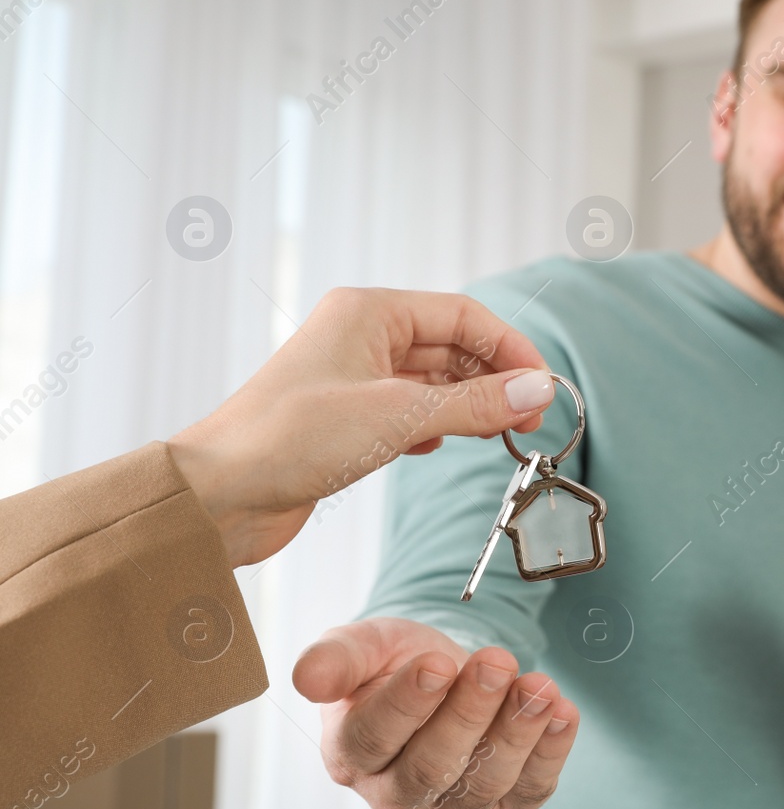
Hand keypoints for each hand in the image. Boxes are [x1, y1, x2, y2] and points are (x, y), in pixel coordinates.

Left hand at [168, 287, 556, 566]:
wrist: (216, 495)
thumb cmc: (287, 440)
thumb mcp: (398, 418)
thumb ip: (474, 404)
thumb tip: (536, 392)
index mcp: (368, 313)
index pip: (463, 315)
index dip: (510, 349)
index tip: (543, 387)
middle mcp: (362, 337)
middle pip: (452, 346)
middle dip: (494, 379)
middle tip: (528, 418)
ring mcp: (354, 378)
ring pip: (434, 381)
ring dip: (469, 405)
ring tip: (498, 434)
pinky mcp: (348, 419)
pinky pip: (412, 411)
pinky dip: (437, 426)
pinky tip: (441, 447)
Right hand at [292, 617, 579, 808]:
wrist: (440, 672)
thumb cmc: (392, 662)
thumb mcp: (360, 646)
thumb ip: (335, 659)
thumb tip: (307, 678)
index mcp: (351, 754)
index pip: (375, 738)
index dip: (406, 703)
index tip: (436, 663)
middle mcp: (398, 793)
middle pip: (432, 767)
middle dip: (469, 713)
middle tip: (496, 663)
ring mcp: (453, 805)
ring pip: (485, 783)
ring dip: (518, 733)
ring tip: (539, 686)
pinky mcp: (502, 802)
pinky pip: (530, 789)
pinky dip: (552, 753)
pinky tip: (564, 712)